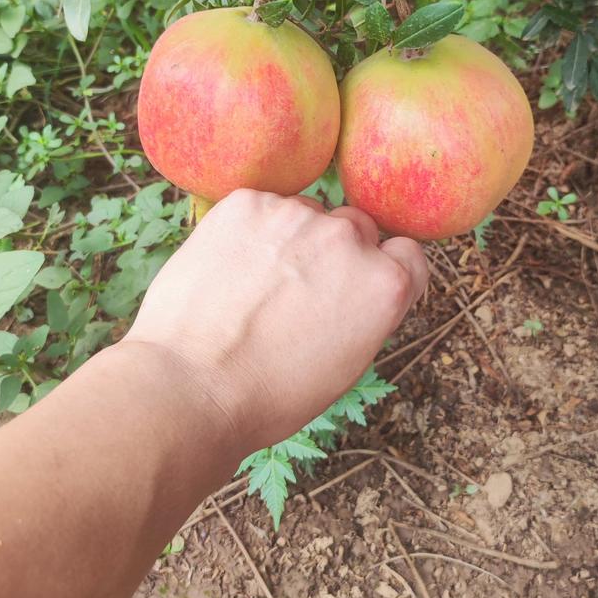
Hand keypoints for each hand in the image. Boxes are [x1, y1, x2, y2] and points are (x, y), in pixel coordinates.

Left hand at [125, 189, 427, 456]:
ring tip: (253, 288)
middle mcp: (348, 239)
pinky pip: (260, 208)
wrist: (190, 387)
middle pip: (356, 228)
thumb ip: (367, 311)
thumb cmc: (269, 394)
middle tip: (297, 293)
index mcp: (385, 285)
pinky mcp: (246, 203)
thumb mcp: (346, 365)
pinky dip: (248, 232)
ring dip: (290, 240)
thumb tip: (358, 285)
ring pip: (305, 215)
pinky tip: (229, 272)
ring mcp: (296, 215)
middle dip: (335, 253)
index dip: (382, 271)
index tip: (356, 289)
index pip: (406, 254)